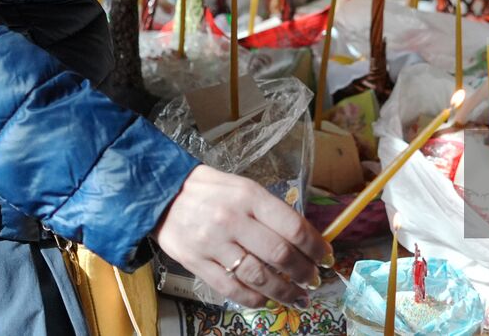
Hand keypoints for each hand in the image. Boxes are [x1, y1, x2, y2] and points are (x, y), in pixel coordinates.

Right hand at [155, 165, 331, 308]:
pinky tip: (268, 301)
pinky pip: (231, 288)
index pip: (293, 227)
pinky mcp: (196, 263)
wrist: (162, 193)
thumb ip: (271, 211)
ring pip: (258, 276)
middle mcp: (233, 220)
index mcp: (250, 196)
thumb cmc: (211, 190)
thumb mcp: (244, 188)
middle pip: (279, 254)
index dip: (316, 247)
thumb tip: (304, 238)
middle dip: (303, 272)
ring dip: (284, 292)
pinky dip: (254, 299)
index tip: (326, 258)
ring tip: (298, 297)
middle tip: (313, 281)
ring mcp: (214, 243)